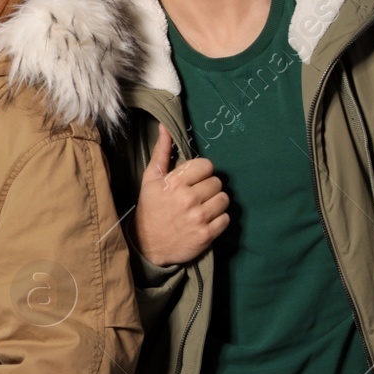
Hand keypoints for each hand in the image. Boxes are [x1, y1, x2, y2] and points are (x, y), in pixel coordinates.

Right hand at [131, 123, 229, 265]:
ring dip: (216, 203)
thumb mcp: (150, 179)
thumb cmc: (150, 209)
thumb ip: (161, 152)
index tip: (194, 180)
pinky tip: (206, 221)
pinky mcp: (206, 235)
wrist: (147, 245)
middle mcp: (188, 199)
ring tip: (202, 208)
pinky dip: (219, 220)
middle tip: (197, 196)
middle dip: (208, 188)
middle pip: (217, 183)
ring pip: (224, 199)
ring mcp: (199, 218)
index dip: (201, 172)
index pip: (207, 166)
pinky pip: (226, 219)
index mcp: (175, 182)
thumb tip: (165, 127)